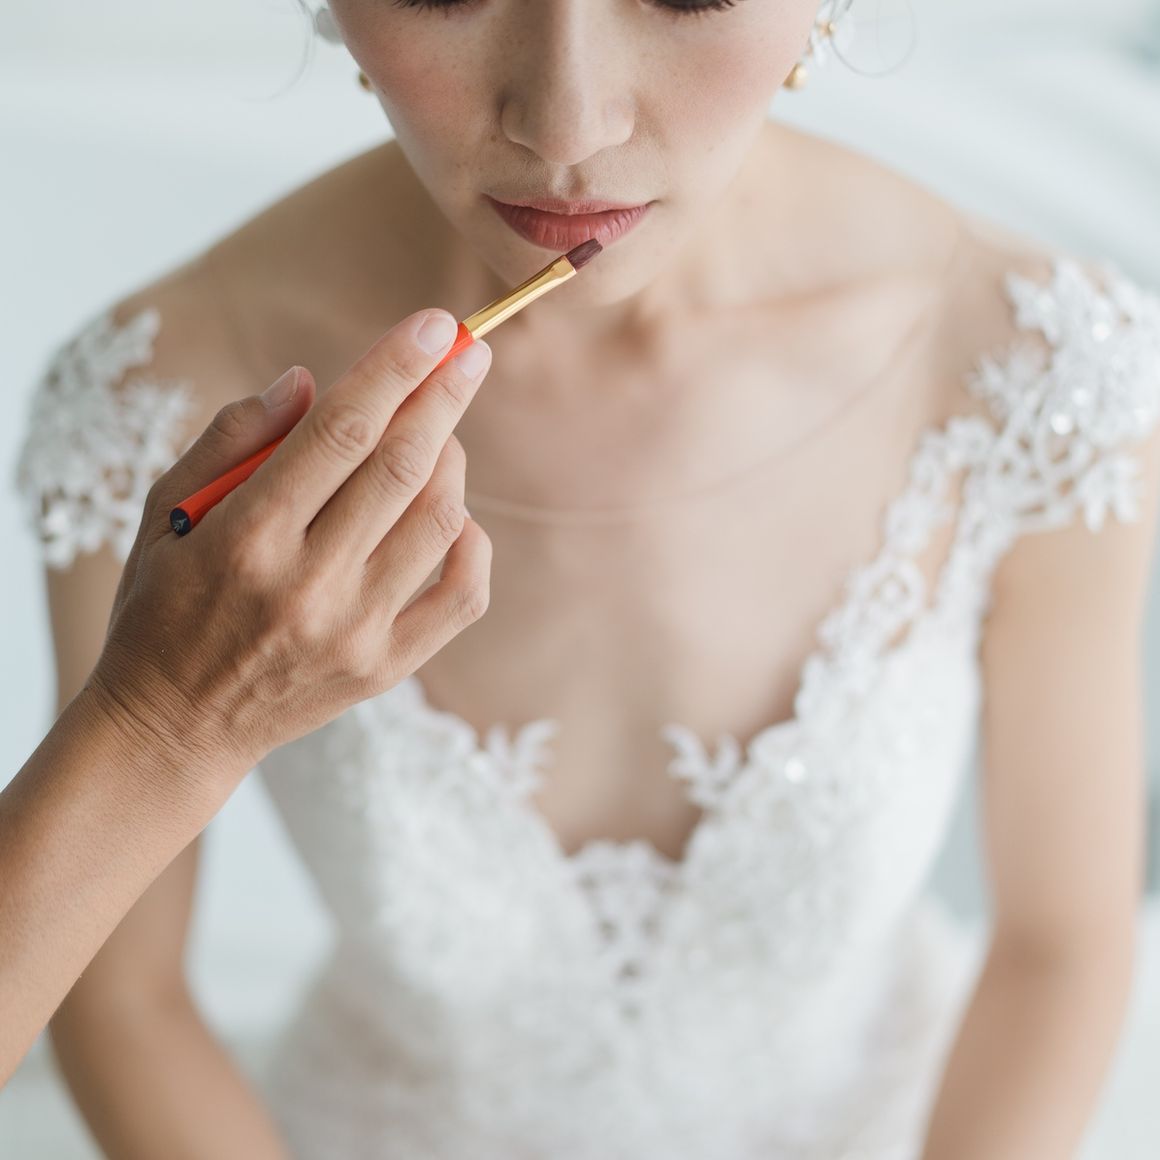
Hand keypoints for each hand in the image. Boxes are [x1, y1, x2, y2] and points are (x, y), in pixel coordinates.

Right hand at [85, 308, 492, 789]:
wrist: (175, 725)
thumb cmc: (164, 606)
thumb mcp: (166, 511)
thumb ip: (233, 438)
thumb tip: (308, 381)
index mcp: (247, 538)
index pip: (340, 433)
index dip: (393, 370)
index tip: (433, 325)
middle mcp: (308, 586)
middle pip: (401, 468)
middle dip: (442, 396)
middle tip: (469, 352)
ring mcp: (356, 633)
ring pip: (438, 522)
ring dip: (451, 461)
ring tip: (440, 434)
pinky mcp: (386, 668)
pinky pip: (462, 596)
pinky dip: (472, 544)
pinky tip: (454, 516)